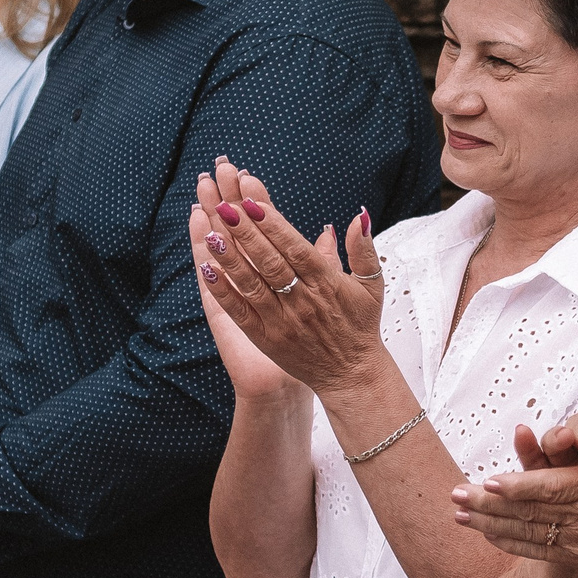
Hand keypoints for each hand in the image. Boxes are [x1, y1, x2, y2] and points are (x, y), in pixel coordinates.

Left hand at [193, 155, 386, 396]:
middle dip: (246, 233)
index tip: (254, 202)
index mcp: (326, 283)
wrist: (351, 375)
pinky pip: (240, 312)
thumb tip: (357, 217)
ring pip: (252, 285)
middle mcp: (302, 300)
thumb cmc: (360, 325)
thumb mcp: (370, 285)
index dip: (274, 224)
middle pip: (270, 262)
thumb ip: (363, 249)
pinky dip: (223, 291)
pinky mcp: (266, 338)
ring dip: (230, 259)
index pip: (296, 248)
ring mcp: (282, 321)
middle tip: (225, 206)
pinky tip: (207, 270)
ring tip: (211, 233)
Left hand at [455, 384, 577, 577]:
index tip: (487, 481)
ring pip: (528, 533)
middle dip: (488, 505)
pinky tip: (489, 537)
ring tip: (459, 516)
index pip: (551, 488)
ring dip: (491, 525)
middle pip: (529, 512)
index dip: (517, 486)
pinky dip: (511, 544)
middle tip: (454, 498)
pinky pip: (539, 552)